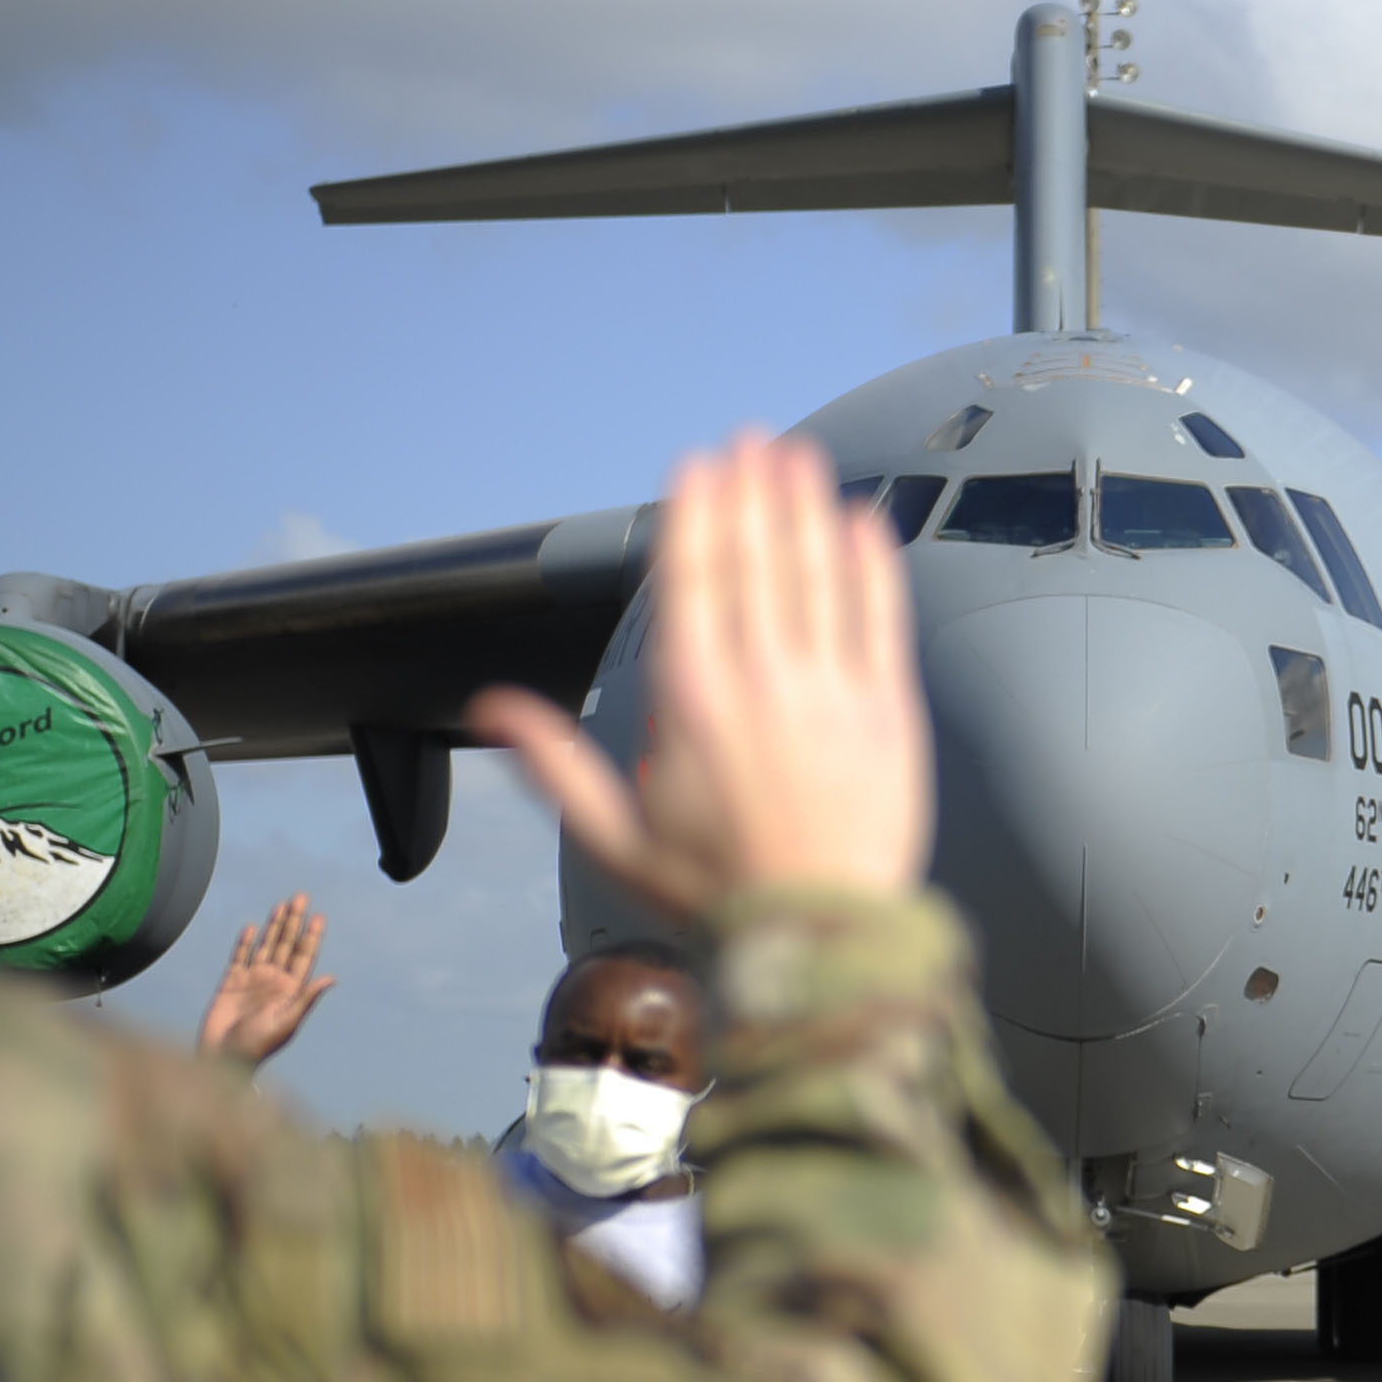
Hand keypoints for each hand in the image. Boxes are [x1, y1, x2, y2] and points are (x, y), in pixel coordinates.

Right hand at [195, 894, 335, 1063]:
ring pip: (266, 945)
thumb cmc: (257, 1046)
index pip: (304, 957)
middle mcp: (274, 981)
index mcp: (291, 990)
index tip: (319, 917)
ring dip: (275, 926)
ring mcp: (253, 980)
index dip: (311, 937)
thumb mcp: (286, 1022)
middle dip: (294, 922)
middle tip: (301, 897)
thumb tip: (331, 978)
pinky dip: (246, 941)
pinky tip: (253, 927)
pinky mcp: (231, 982)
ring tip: (283, 905)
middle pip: (287, 944)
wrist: (223, 1056)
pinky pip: (240, 956)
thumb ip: (306, 998)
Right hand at [470, 431, 930, 914]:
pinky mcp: (888, 716)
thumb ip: (554, 764)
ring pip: (817, 578)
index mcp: (691, 702)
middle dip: (754, 493)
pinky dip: (871, 567)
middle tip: (754, 440)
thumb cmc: (716, 895)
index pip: (693, 582)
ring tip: (800, 460)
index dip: (698, 514)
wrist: (821, 942)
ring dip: (807, 511)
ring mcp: (830, 695)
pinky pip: (879, 622)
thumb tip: (492, 710)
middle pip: (757, 563)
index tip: (699, 465)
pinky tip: (864, 523)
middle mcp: (761, 684)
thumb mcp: (615, 837)